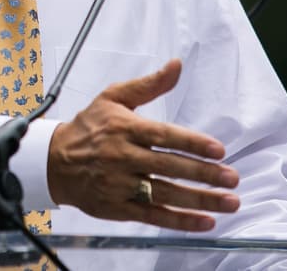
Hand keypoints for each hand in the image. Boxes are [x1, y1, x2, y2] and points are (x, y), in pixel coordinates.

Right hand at [46, 58, 240, 230]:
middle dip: (204, 174)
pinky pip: (153, 216)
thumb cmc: (88, 127)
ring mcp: (120, 184)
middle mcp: (123, 156)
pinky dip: (180, 221)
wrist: (53, 161)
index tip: (218, 150)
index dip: (192, 143)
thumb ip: (149, 84)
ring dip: (200, 200)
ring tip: (228, 202)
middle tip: (232, 178)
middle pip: (169, 167)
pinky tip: (204, 221)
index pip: (163, 136)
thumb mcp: (113, 97)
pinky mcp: (118, 207)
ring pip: (165, 194)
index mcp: (124, 128)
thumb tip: (176, 65)